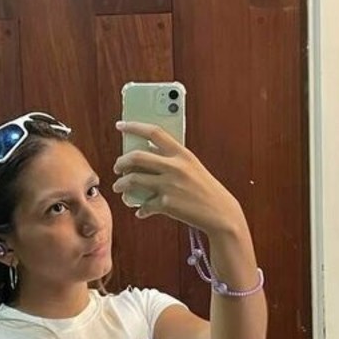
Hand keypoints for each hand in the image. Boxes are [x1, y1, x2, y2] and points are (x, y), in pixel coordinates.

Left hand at [112, 121, 243, 232]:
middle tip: (118, 167)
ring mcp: (169, 185)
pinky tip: (141, 210)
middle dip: (121, 161)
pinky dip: (140, 209)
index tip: (121, 125)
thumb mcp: (192, 166)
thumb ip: (172, 159)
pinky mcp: (166, 204)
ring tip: (119, 187)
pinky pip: (144, 205)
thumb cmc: (205, 189)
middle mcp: (174, 167)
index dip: (134, 126)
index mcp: (182, 153)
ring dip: (121, 184)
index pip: (154, 132)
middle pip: (137, 156)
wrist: (220, 213)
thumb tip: (147, 153)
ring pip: (133, 180)